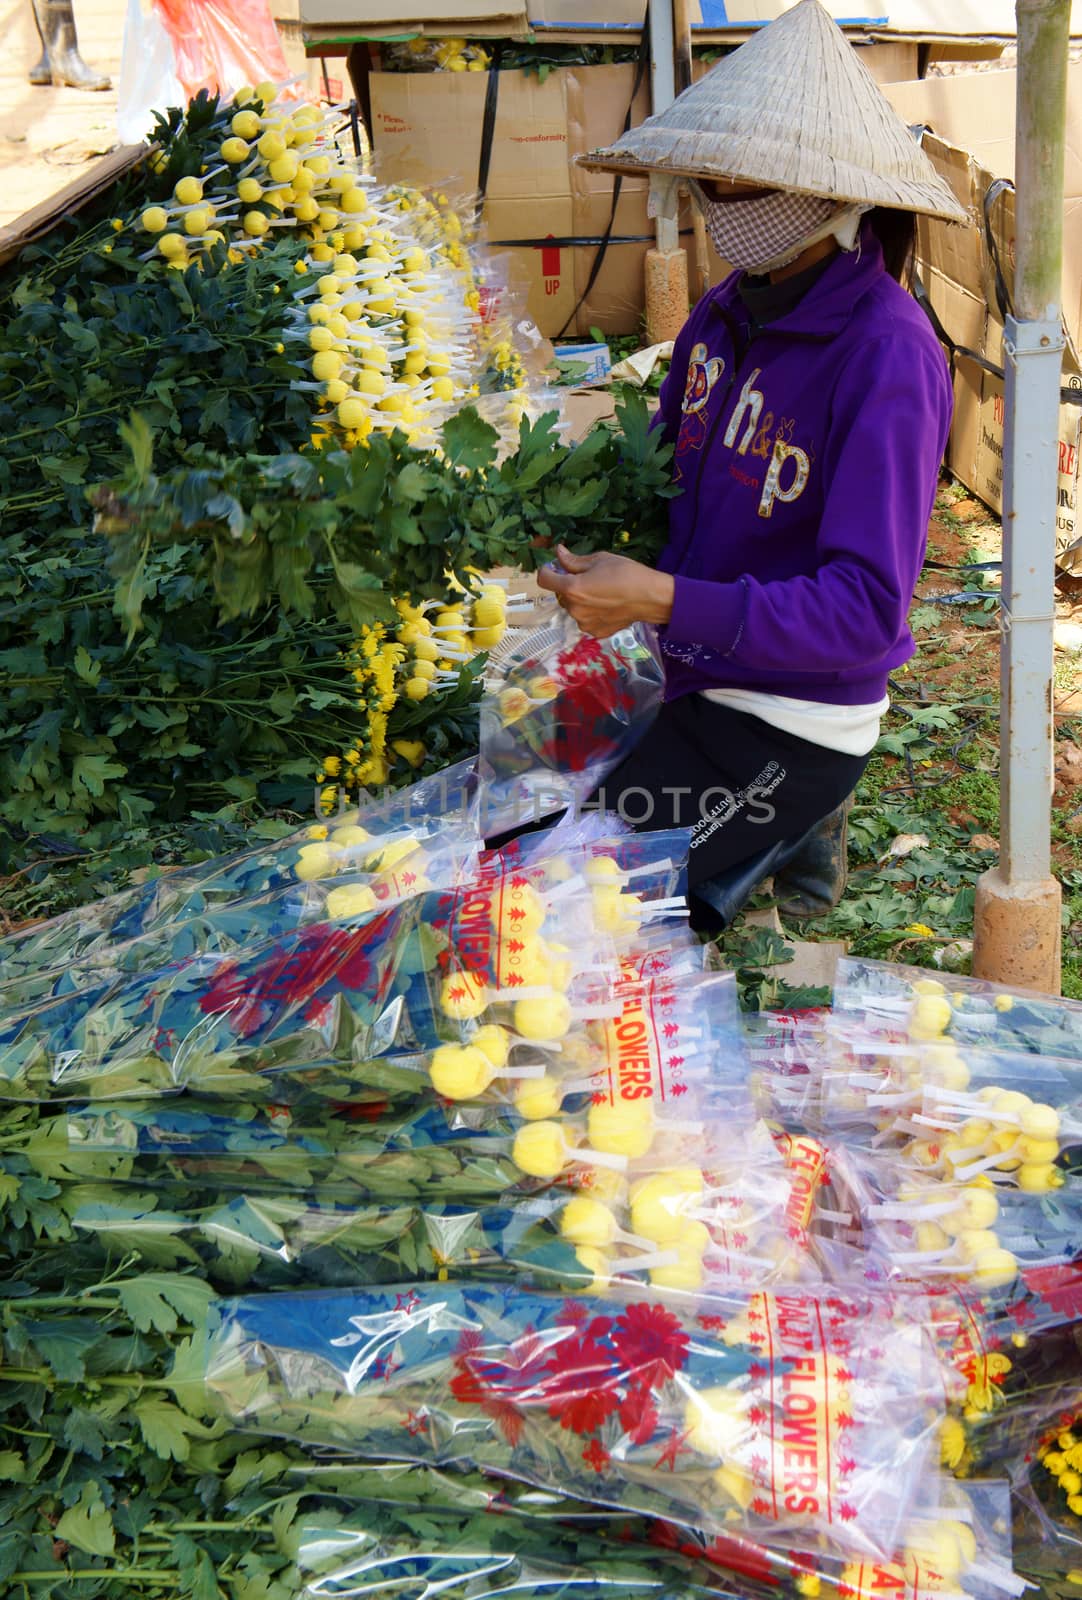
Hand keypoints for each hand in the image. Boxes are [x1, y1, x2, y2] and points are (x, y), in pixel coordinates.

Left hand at [536, 544, 673, 639]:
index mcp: (573, 589)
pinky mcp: (595, 631)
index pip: (544, 580)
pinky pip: (585, 619)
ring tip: (601, 592)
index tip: (553, 567)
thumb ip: (574, 560)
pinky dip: (590, 612)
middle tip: (588, 578)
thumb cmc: (627, 574)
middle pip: (560, 594)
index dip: (546, 571)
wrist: (651, 598)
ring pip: (573, 608)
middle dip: (568, 585)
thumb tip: (558, 553)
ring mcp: (584, 623)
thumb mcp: (600, 560)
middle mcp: (575, 609)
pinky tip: (607, 605)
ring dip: (580, 600)